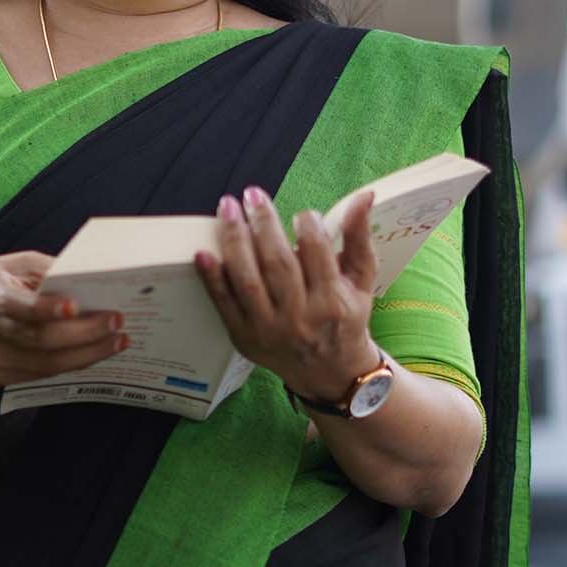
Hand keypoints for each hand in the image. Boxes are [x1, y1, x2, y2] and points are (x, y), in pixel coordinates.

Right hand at [0, 250, 127, 387]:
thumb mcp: (1, 265)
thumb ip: (41, 269)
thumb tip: (87, 278)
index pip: (17, 305)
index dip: (47, 309)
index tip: (77, 307)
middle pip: (37, 340)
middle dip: (83, 334)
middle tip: (116, 323)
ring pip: (41, 365)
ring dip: (85, 355)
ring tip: (115, 342)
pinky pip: (36, 376)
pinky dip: (68, 366)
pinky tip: (90, 354)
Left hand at [194, 184, 383, 403]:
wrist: (329, 372)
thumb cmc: (344, 318)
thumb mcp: (360, 281)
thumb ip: (359, 237)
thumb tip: (363, 196)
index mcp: (331, 302)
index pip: (316, 254)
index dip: (306, 225)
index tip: (302, 213)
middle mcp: (299, 318)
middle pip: (276, 263)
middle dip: (263, 223)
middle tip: (253, 195)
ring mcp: (268, 330)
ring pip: (248, 280)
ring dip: (234, 240)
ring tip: (227, 209)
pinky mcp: (244, 337)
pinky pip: (224, 303)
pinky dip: (212, 278)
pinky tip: (203, 252)